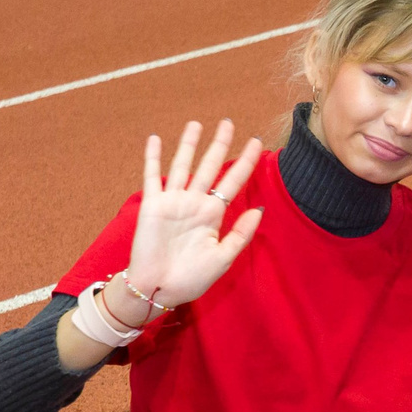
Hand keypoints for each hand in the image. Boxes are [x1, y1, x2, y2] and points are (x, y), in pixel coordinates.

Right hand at [125, 121, 264, 308]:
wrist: (159, 289)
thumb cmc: (192, 278)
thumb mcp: (223, 257)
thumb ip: (240, 233)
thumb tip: (259, 209)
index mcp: (213, 214)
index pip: (233, 181)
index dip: (245, 161)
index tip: (257, 142)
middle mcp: (194, 203)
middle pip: (210, 166)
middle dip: (220, 144)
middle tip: (228, 122)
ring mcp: (173, 201)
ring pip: (183, 165)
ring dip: (188, 144)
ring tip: (197, 123)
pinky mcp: (152, 205)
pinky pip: (152, 176)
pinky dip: (153, 158)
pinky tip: (156, 139)